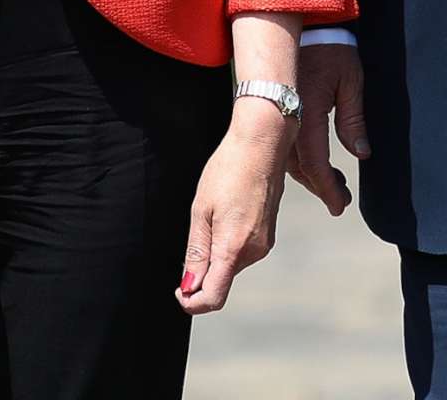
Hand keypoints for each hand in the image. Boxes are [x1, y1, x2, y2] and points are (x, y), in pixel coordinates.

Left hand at [177, 97, 290, 313]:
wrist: (262, 143)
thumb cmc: (228, 169)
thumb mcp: (201, 210)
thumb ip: (196, 252)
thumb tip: (189, 286)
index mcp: (233, 247)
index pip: (213, 298)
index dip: (191, 303)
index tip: (178, 290)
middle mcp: (253, 251)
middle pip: (221, 281)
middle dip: (201, 272)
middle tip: (194, 231)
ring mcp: (264, 242)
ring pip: (231, 265)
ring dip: (215, 253)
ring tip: (211, 214)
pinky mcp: (268, 233)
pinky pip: (242, 250)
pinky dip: (228, 242)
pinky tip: (225, 212)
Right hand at [287, 42, 368, 216]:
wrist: (305, 22)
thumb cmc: (333, 49)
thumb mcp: (351, 81)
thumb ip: (353, 120)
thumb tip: (361, 154)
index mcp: (306, 111)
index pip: (315, 163)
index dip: (327, 188)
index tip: (339, 206)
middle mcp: (288, 118)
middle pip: (300, 167)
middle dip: (320, 187)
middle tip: (340, 201)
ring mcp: (280, 115)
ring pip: (289, 160)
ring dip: (310, 176)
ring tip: (333, 185)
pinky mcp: (278, 110)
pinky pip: (284, 146)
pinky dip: (299, 161)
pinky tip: (315, 165)